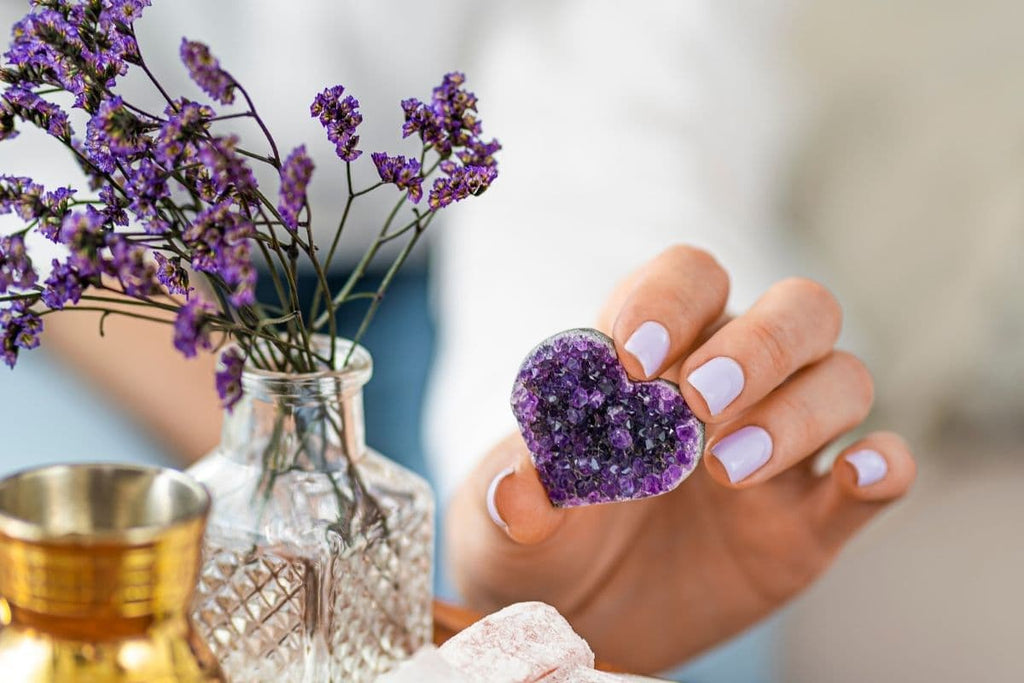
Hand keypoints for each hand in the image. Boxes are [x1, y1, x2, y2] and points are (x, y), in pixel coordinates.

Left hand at [445, 245, 915, 672]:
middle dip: (757, 344)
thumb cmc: (546, 547)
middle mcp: (729, 386)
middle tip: (698, 402)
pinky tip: (852, 476)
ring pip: (842, 379)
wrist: (586, 619)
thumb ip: (514, 503)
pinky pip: (880, 471)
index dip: (667, 303)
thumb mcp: (514, 528)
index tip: (631, 361)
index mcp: (654, 357)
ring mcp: (779, 449)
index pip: (688, 279)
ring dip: (798, 411)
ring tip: (725, 471)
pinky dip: (881, 465)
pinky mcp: (813, 518)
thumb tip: (520, 489)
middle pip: (794, 310)